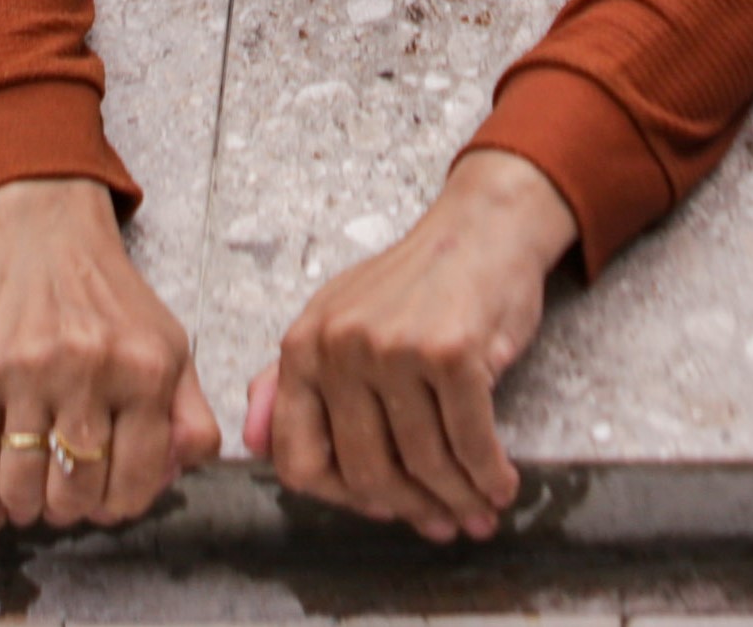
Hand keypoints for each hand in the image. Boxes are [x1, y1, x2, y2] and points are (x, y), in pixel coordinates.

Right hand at [0, 177, 217, 531]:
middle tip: (69, 497)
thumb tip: (178, 475)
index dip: (121, 504)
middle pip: (77, 491)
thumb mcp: (169, 345)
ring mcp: (27, 371)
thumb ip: (188, 415)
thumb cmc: (110, 299)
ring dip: (29, 508)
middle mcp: (88, 369)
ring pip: (24, 487)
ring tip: (33, 497)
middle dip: (74, 509)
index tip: (109, 499)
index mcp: (146, 368)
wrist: (44, 231)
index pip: (135, 480)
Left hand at [244, 147, 577, 542]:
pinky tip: (501, 484)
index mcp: (303, 346)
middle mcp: (339, 347)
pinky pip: (470, 441)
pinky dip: (490, 476)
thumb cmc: (416, 283)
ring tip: (480, 509)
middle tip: (443, 523)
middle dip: (412, 508)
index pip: (299, 460)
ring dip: (459, 498)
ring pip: (424, 462)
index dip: (342, 499)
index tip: (380, 508)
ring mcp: (393, 348)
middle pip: (367, 471)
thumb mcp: (339, 320)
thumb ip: (291, 382)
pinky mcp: (450, 351)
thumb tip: (252, 443)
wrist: (482, 229)